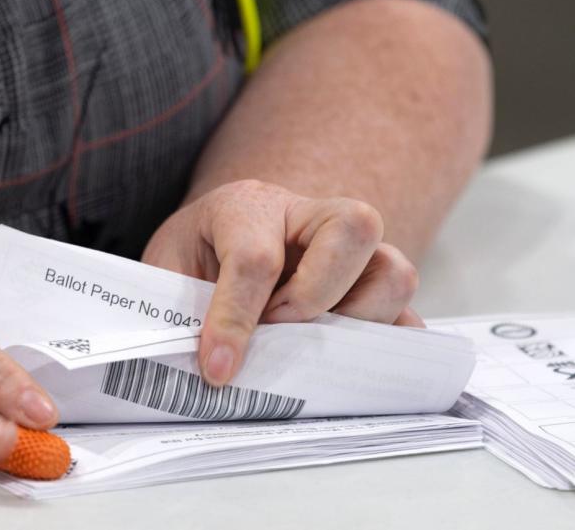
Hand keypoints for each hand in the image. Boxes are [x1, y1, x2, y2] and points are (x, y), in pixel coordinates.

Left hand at [141, 180, 422, 386]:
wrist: (215, 237)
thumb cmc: (192, 255)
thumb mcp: (166, 270)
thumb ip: (180, 307)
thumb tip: (199, 367)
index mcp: (247, 206)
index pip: (256, 257)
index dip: (235, 319)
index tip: (217, 368)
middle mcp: (309, 215)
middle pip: (355, 227)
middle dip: (316, 295)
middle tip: (276, 329)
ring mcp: (350, 250)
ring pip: (395, 271)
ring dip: (357, 320)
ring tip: (307, 344)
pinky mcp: (372, 286)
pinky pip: (407, 315)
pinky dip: (385, 345)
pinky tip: (343, 364)